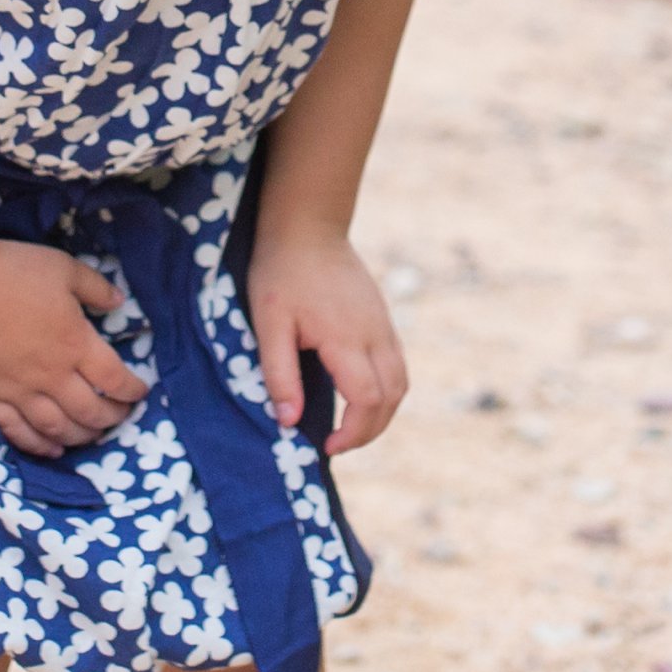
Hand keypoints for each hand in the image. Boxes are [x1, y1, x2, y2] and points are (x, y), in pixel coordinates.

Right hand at [0, 238, 147, 459]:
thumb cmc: (13, 270)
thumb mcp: (65, 270)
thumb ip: (96, 288)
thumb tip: (119, 302)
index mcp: (76, 343)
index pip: (114, 379)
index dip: (132, 391)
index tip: (140, 392)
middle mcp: (52, 374)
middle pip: (90, 411)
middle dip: (112, 418)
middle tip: (122, 417)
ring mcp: (19, 389)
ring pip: (57, 427)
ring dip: (80, 437)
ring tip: (93, 437)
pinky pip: (17, 430)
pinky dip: (38, 445)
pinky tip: (51, 449)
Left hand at [247, 223, 407, 455]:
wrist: (307, 227)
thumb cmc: (281, 273)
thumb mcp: (269, 324)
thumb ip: (279, 374)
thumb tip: (289, 421)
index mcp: (346, 338)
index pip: (368, 399)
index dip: (353, 432)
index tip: (326, 444)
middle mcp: (375, 333)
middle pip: (393, 396)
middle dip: (370, 430)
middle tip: (337, 444)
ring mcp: (384, 324)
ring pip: (402, 381)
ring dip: (382, 413)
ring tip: (351, 427)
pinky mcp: (383, 318)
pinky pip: (397, 364)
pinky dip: (386, 391)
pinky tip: (359, 396)